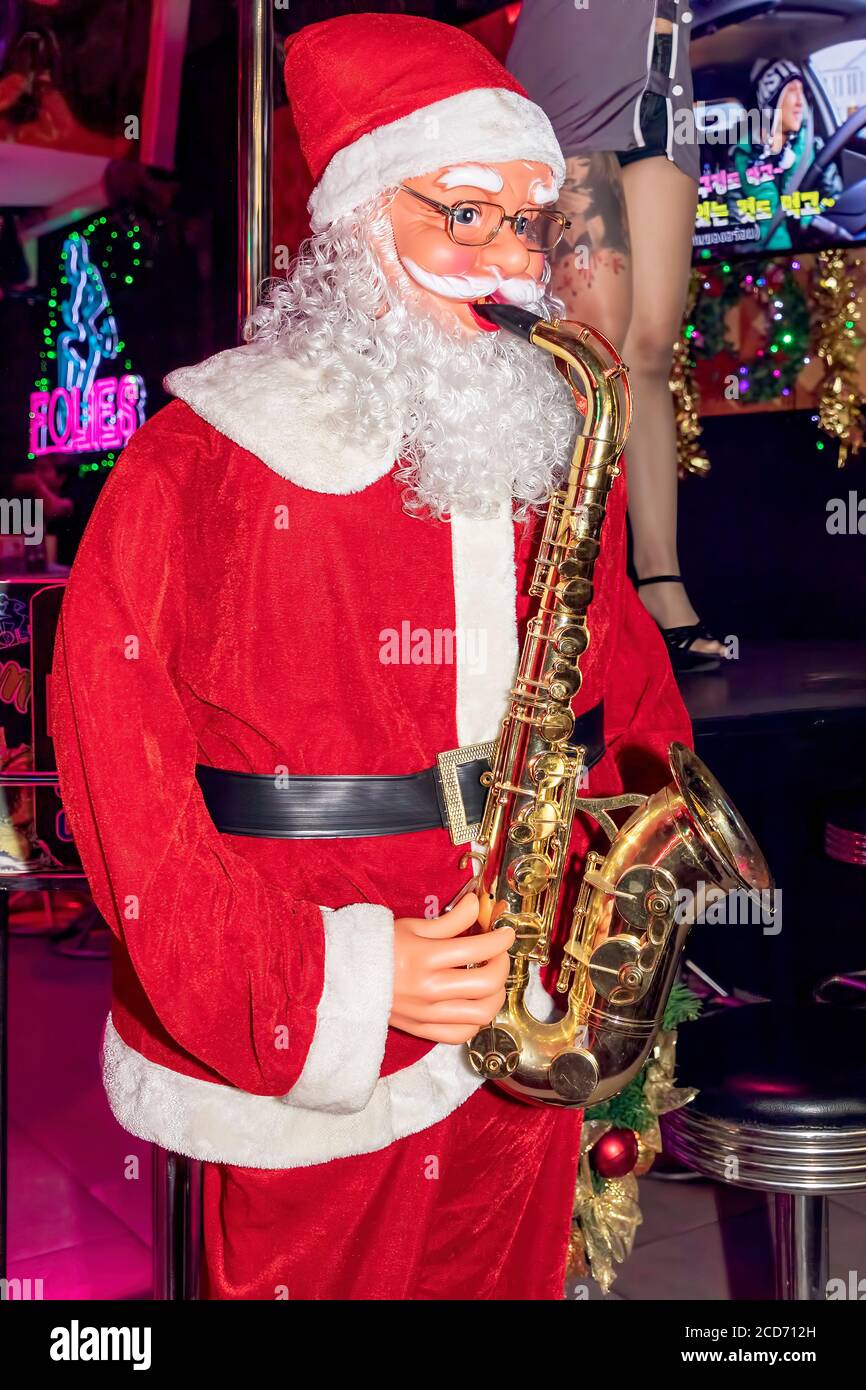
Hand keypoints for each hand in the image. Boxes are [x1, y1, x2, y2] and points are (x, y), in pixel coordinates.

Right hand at [389, 892, 514, 1044]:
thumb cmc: (376, 947)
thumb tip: (478, 905)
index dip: (501, 938)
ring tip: (490, 979)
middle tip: (498, 954)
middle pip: (487, 983)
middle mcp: (429, 989)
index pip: (480, 948)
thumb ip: (451, 919)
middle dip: (502, 964)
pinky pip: (462, 1034)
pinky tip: (473, 1004)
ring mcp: (427, 1013)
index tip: (504, 932)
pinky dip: (475, 1021)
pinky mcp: (422, 1029)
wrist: (343, 977)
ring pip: (482, 1013)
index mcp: (426, 957)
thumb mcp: (413, 926)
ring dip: (496, 995)